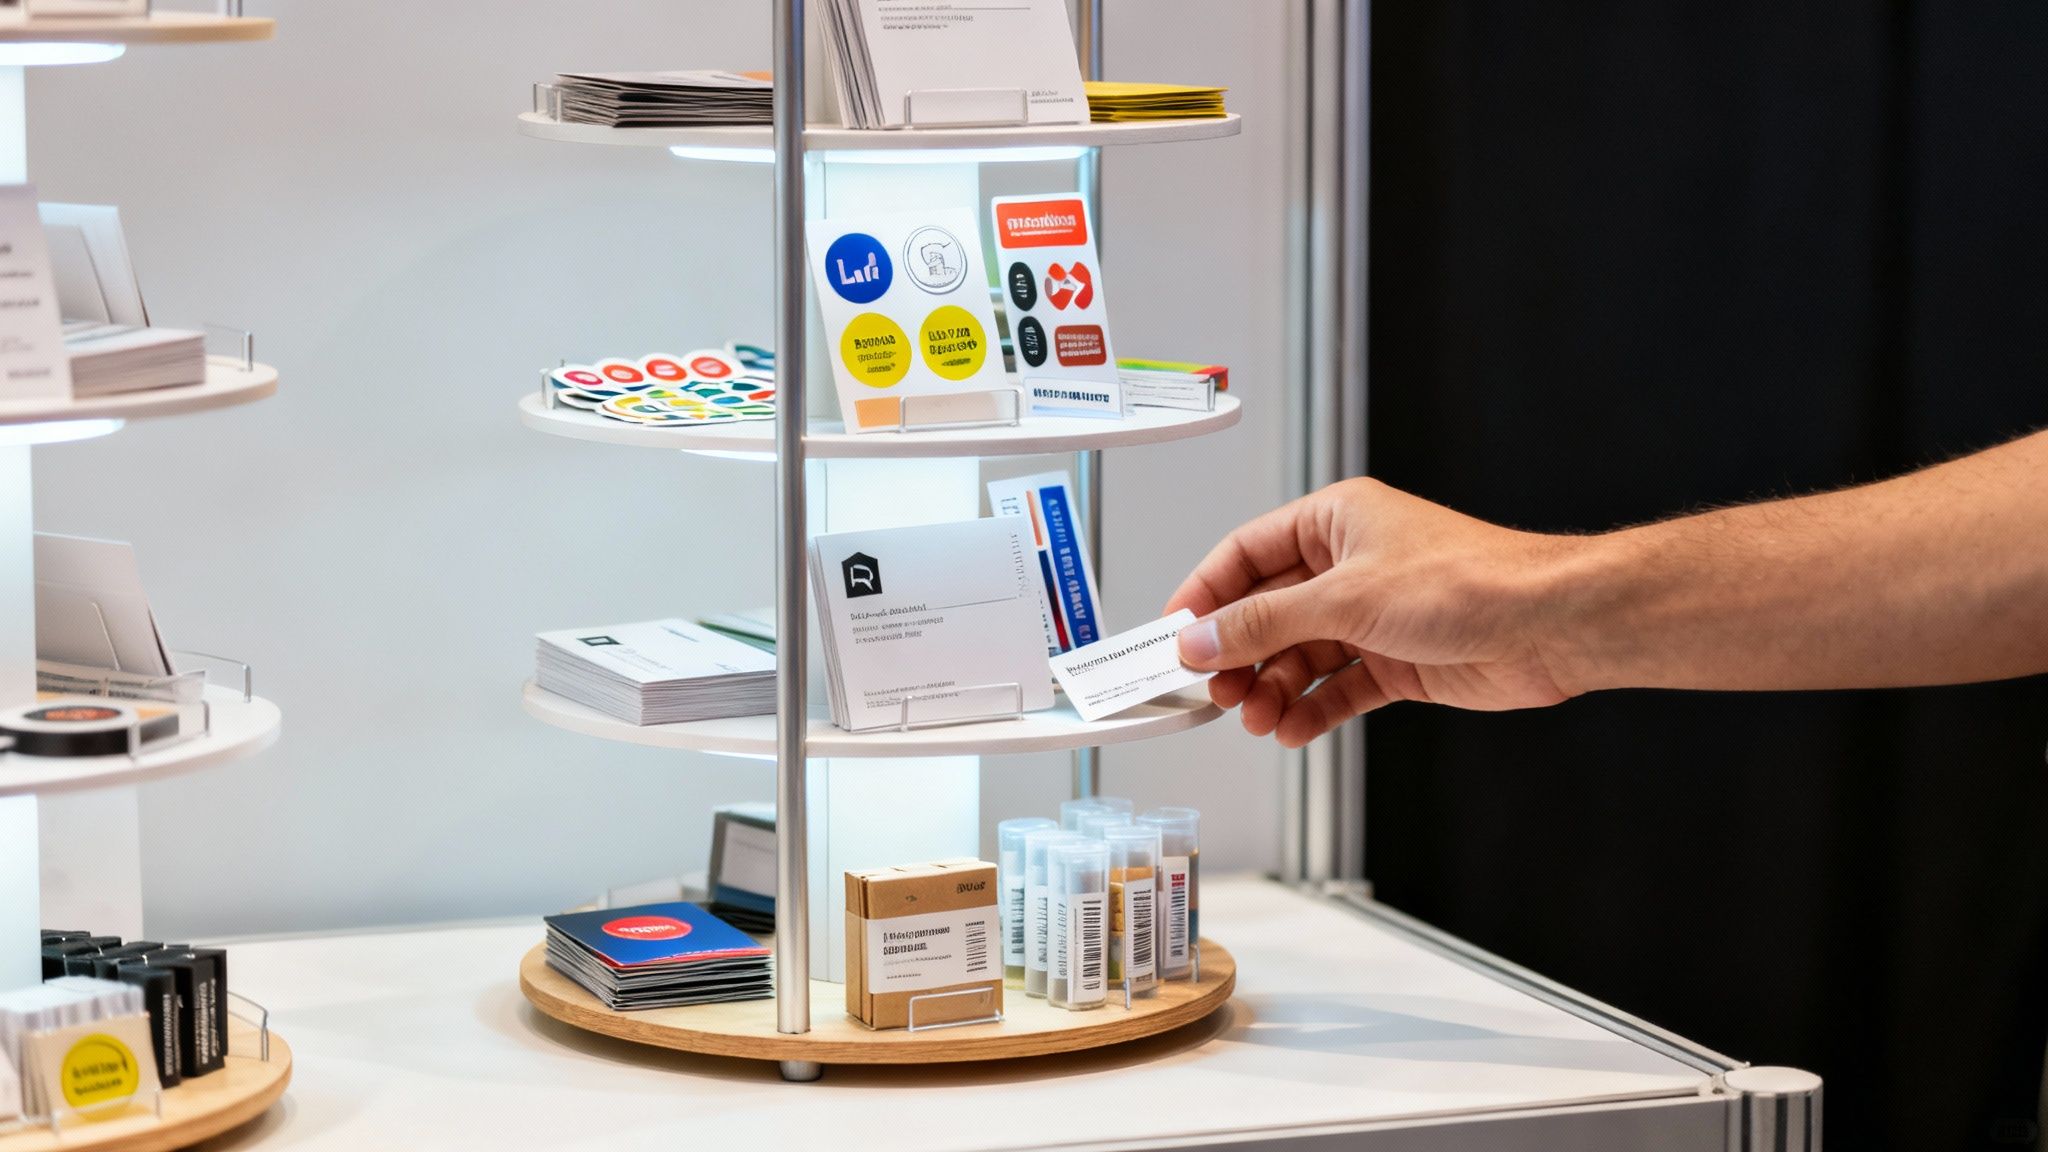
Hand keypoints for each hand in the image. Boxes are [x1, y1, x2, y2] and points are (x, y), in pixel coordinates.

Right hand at [1165, 478, 1578, 746]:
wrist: (1550, 625)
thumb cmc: (1470, 581)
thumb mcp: (1346, 599)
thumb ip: (1264, 623)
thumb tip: (1201, 638)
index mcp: (1334, 522)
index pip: (1246, 555)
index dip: (1205, 595)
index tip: (1173, 635)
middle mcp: (1351, 565)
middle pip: (1268, 612)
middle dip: (1238, 655)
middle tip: (1213, 691)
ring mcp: (1373, 615)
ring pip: (1299, 656)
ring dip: (1273, 689)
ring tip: (1257, 718)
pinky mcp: (1397, 660)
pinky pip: (1336, 687)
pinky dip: (1312, 709)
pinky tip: (1293, 728)